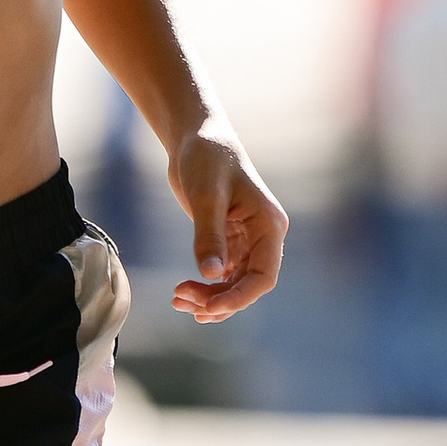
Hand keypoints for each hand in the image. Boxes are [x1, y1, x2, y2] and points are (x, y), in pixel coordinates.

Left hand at [167, 125, 286, 320]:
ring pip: (234, 284)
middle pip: (247, 285)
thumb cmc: (206, 157)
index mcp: (269, 225)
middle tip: (180, 299)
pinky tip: (182, 293)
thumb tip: (212, 275)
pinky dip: (205, 287)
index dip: (238, 298)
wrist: (196, 137)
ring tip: (177, 300)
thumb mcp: (205, 195)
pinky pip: (223, 275)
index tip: (208, 308)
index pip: (263, 276)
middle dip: (217, 299)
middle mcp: (263, 236)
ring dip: (209, 298)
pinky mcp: (229, 240)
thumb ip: (208, 235)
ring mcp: (247, 240)